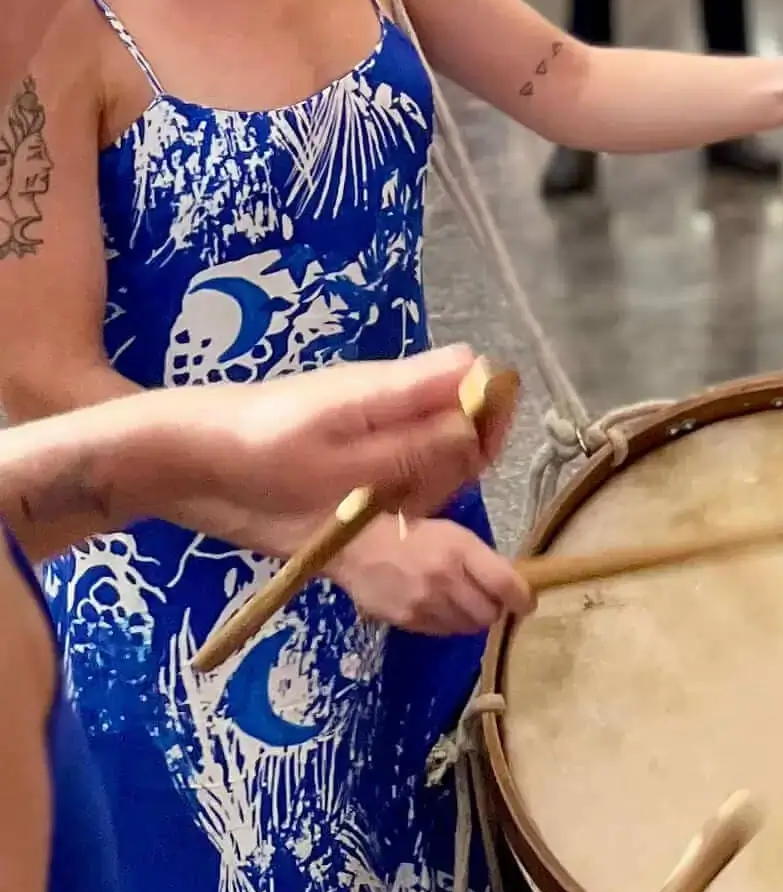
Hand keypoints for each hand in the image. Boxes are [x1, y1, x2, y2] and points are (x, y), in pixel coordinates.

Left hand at [163, 346, 493, 540]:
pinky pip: (405, 468)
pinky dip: (403, 495)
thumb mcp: (334, 465)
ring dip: (431, 484)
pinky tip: (373, 517)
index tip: (473, 465)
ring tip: (388, 513)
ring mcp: (373, 425)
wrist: (182, 459)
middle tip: (418, 502)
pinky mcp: (355, 452)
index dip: (490, 413)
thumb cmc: (254, 457)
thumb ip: (409, 451)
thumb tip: (476, 435)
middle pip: (464, 416)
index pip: (476, 374)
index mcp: (393, 388)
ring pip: (438, 447)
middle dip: (461, 461)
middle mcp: (392, 399)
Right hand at [333, 514, 530, 634]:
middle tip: (490, 601)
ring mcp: (425, 603)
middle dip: (495, 610)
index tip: (526, 603)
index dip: (522, 598)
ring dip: (472, 619)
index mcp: (460, 550)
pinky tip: (439, 607)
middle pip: (489, 613)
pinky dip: (449, 623)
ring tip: (461, 602)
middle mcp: (445, 579)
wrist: (358, 547)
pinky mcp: (408, 621)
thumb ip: (482, 559)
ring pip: (468, 627)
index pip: (505, 584)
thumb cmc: (412, 534)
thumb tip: (511, 586)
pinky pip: (443, 632)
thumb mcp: (453, 535)